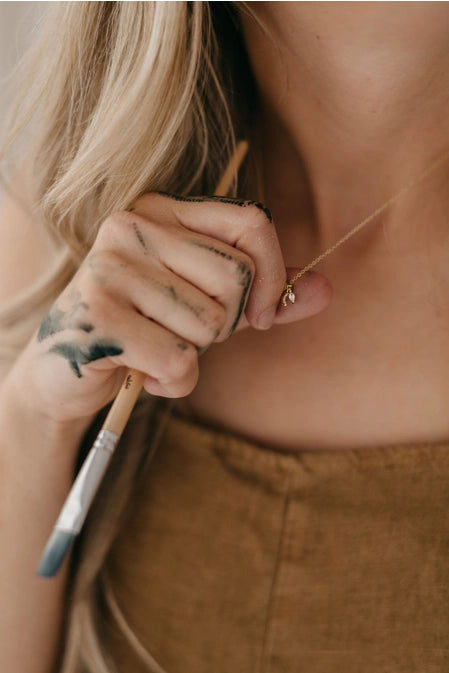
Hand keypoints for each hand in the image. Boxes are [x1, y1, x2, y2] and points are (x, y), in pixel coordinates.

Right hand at [13, 193, 330, 424]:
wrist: (69, 369)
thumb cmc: (148, 328)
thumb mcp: (211, 304)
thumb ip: (266, 293)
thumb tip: (326, 289)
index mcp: (163, 210)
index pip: (253, 221)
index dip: (272, 275)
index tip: (261, 315)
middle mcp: (132, 225)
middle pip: (236, 278)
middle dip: (226, 325)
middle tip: (188, 333)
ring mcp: (110, 267)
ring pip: (208, 323)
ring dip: (194, 355)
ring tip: (156, 349)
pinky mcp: (99, 316)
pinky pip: (179, 361)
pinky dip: (174, 383)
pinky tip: (142, 372)